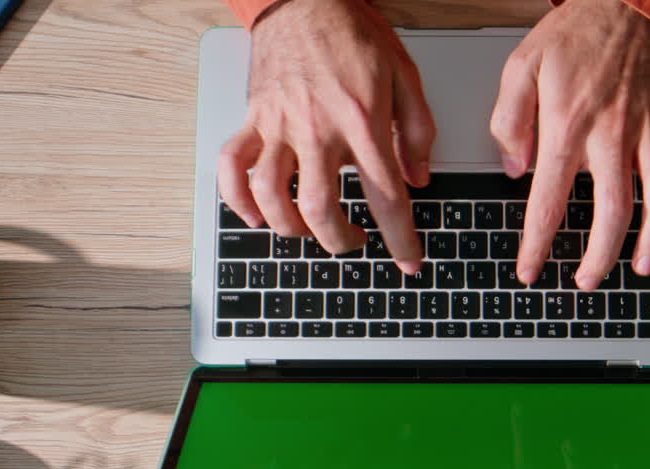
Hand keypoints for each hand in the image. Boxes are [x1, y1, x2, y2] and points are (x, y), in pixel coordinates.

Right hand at [217, 0, 434, 272]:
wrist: (305, 0)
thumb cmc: (353, 36)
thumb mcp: (404, 76)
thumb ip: (416, 131)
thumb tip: (418, 178)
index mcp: (362, 121)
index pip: (384, 195)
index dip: (400, 238)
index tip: (408, 262)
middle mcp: (317, 128)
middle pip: (320, 208)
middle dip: (340, 240)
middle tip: (355, 241)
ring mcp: (279, 125)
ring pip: (271, 195)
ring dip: (291, 228)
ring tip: (309, 230)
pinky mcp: (252, 119)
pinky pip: (232, 167)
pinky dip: (237, 200)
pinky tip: (256, 215)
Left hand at [490, 0, 649, 290]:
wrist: (626, 0)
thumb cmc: (574, 34)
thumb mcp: (520, 68)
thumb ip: (509, 122)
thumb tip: (515, 168)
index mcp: (568, 128)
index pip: (548, 203)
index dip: (537, 245)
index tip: (529, 271)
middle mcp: (613, 135)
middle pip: (612, 212)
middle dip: (599, 256)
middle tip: (587, 280)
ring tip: (642, 267)